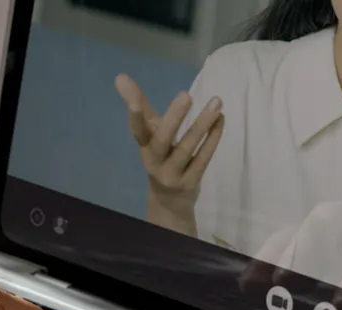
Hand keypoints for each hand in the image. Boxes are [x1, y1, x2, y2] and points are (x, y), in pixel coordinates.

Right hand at [115, 74, 223, 237]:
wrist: (168, 201)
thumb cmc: (160, 157)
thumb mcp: (149, 133)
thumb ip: (138, 104)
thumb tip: (120, 76)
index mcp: (144, 146)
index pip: (137, 130)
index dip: (135, 116)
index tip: (134, 100)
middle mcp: (155, 161)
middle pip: (161, 140)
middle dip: (173, 118)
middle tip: (186, 95)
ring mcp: (172, 173)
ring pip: (187, 148)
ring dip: (202, 125)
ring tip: (216, 102)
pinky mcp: (190, 182)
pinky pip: (203, 158)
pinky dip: (213, 138)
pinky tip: (221, 120)